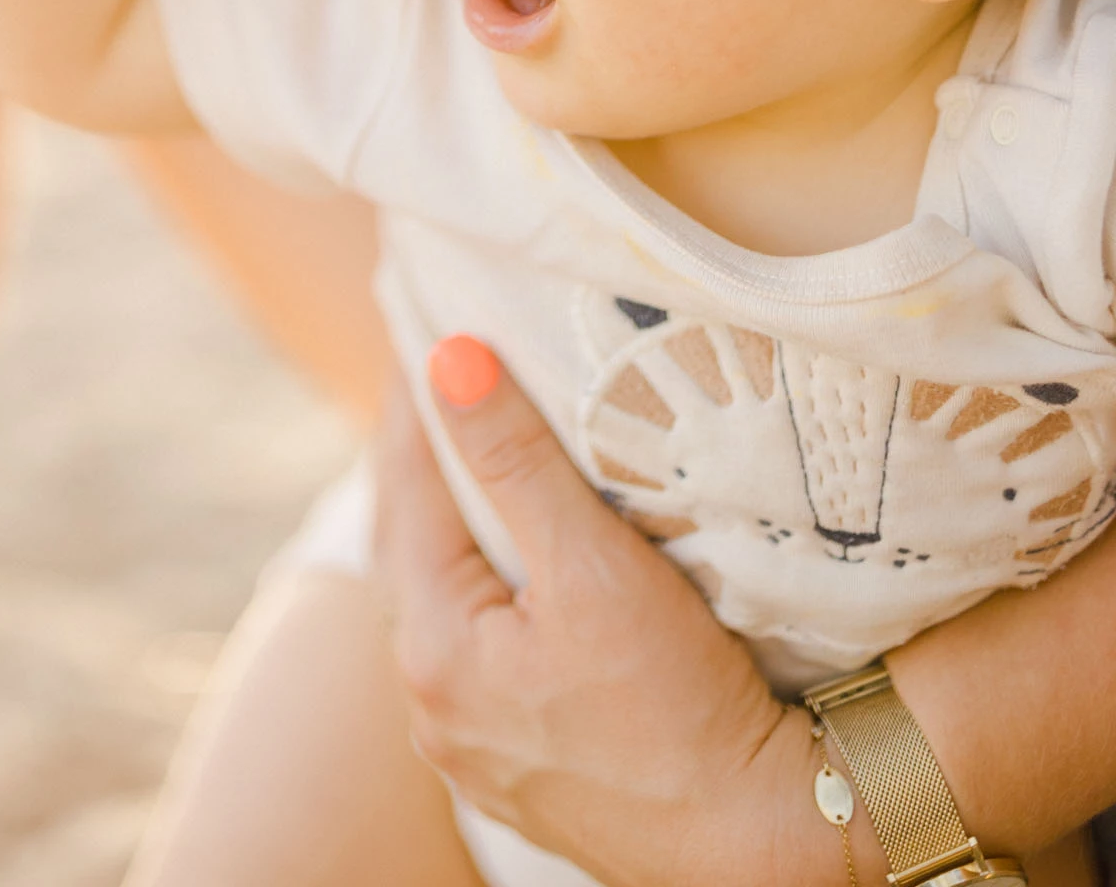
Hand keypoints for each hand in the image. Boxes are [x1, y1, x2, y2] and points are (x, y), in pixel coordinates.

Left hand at [373, 343, 844, 886]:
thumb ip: (514, 459)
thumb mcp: (594, 566)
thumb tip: (448, 359)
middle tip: (437, 379)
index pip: (404, 492)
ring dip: (449, 530)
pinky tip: (506, 565)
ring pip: (440, 603)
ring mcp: (471, 748)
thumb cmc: (680, 707)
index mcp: (433, 651)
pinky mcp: (518, 768)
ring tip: (467, 455)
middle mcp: (432, 708)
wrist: (761, 843)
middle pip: (411, 550)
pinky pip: (474, 652)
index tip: (418, 329)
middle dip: (422, 463)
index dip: (414, 406)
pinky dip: (479, 589)